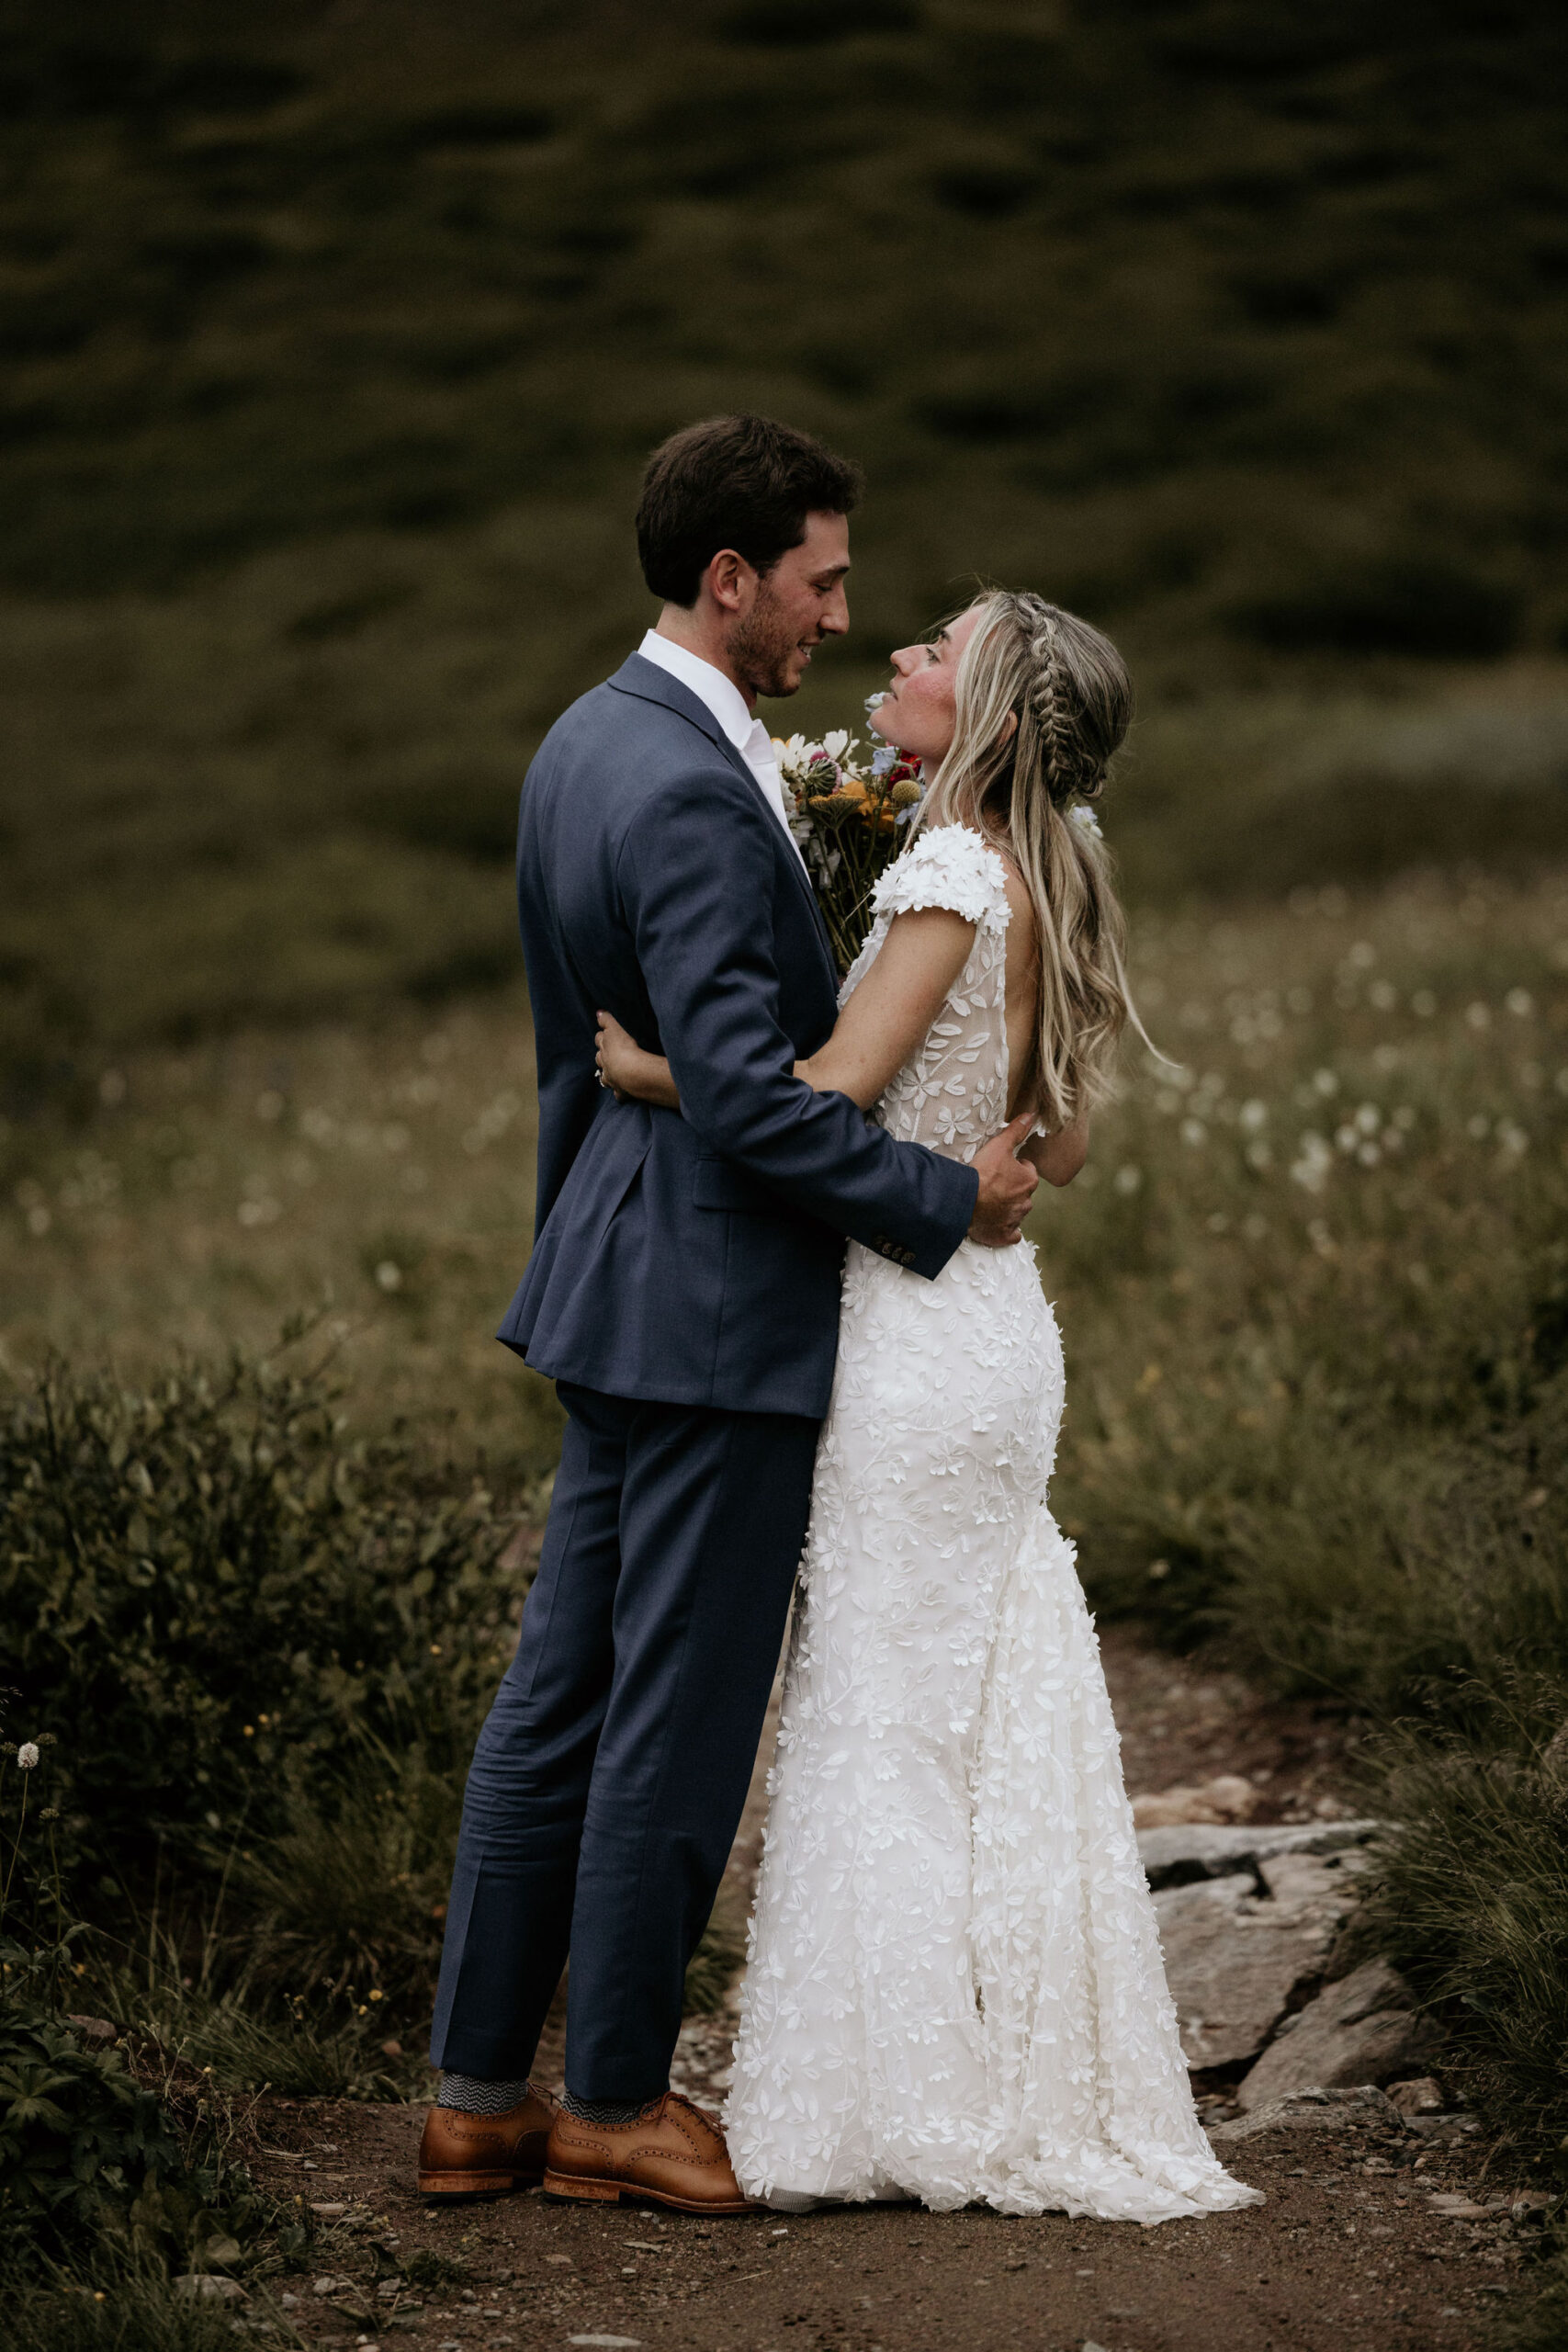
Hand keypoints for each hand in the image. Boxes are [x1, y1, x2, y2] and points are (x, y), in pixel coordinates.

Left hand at [595, 1009, 635, 1100]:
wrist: (633, 1073)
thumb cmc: (625, 1048)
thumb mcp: (616, 1029)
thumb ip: (607, 1020)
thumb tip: (598, 1013)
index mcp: (605, 1048)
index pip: (600, 1039)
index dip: (602, 1036)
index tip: (604, 1034)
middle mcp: (606, 1065)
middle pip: (600, 1058)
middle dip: (602, 1055)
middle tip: (608, 1053)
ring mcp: (612, 1079)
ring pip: (605, 1077)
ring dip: (608, 1074)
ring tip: (612, 1072)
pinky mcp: (622, 1092)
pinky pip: (619, 1094)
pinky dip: (620, 1092)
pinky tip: (623, 1091)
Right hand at [968, 1112, 1040, 1247]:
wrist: (964, 1201)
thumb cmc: (982, 1173)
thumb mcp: (999, 1146)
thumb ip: (1016, 1131)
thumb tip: (1031, 1116)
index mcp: (1028, 1181)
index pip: (1027, 1171)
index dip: (1013, 1167)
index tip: (1000, 1168)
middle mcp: (1026, 1202)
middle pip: (1022, 1192)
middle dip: (1011, 1189)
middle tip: (992, 1184)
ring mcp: (1015, 1220)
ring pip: (1016, 1212)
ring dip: (1006, 1207)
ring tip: (988, 1202)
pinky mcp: (1004, 1236)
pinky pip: (1010, 1234)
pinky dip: (1005, 1230)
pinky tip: (994, 1224)